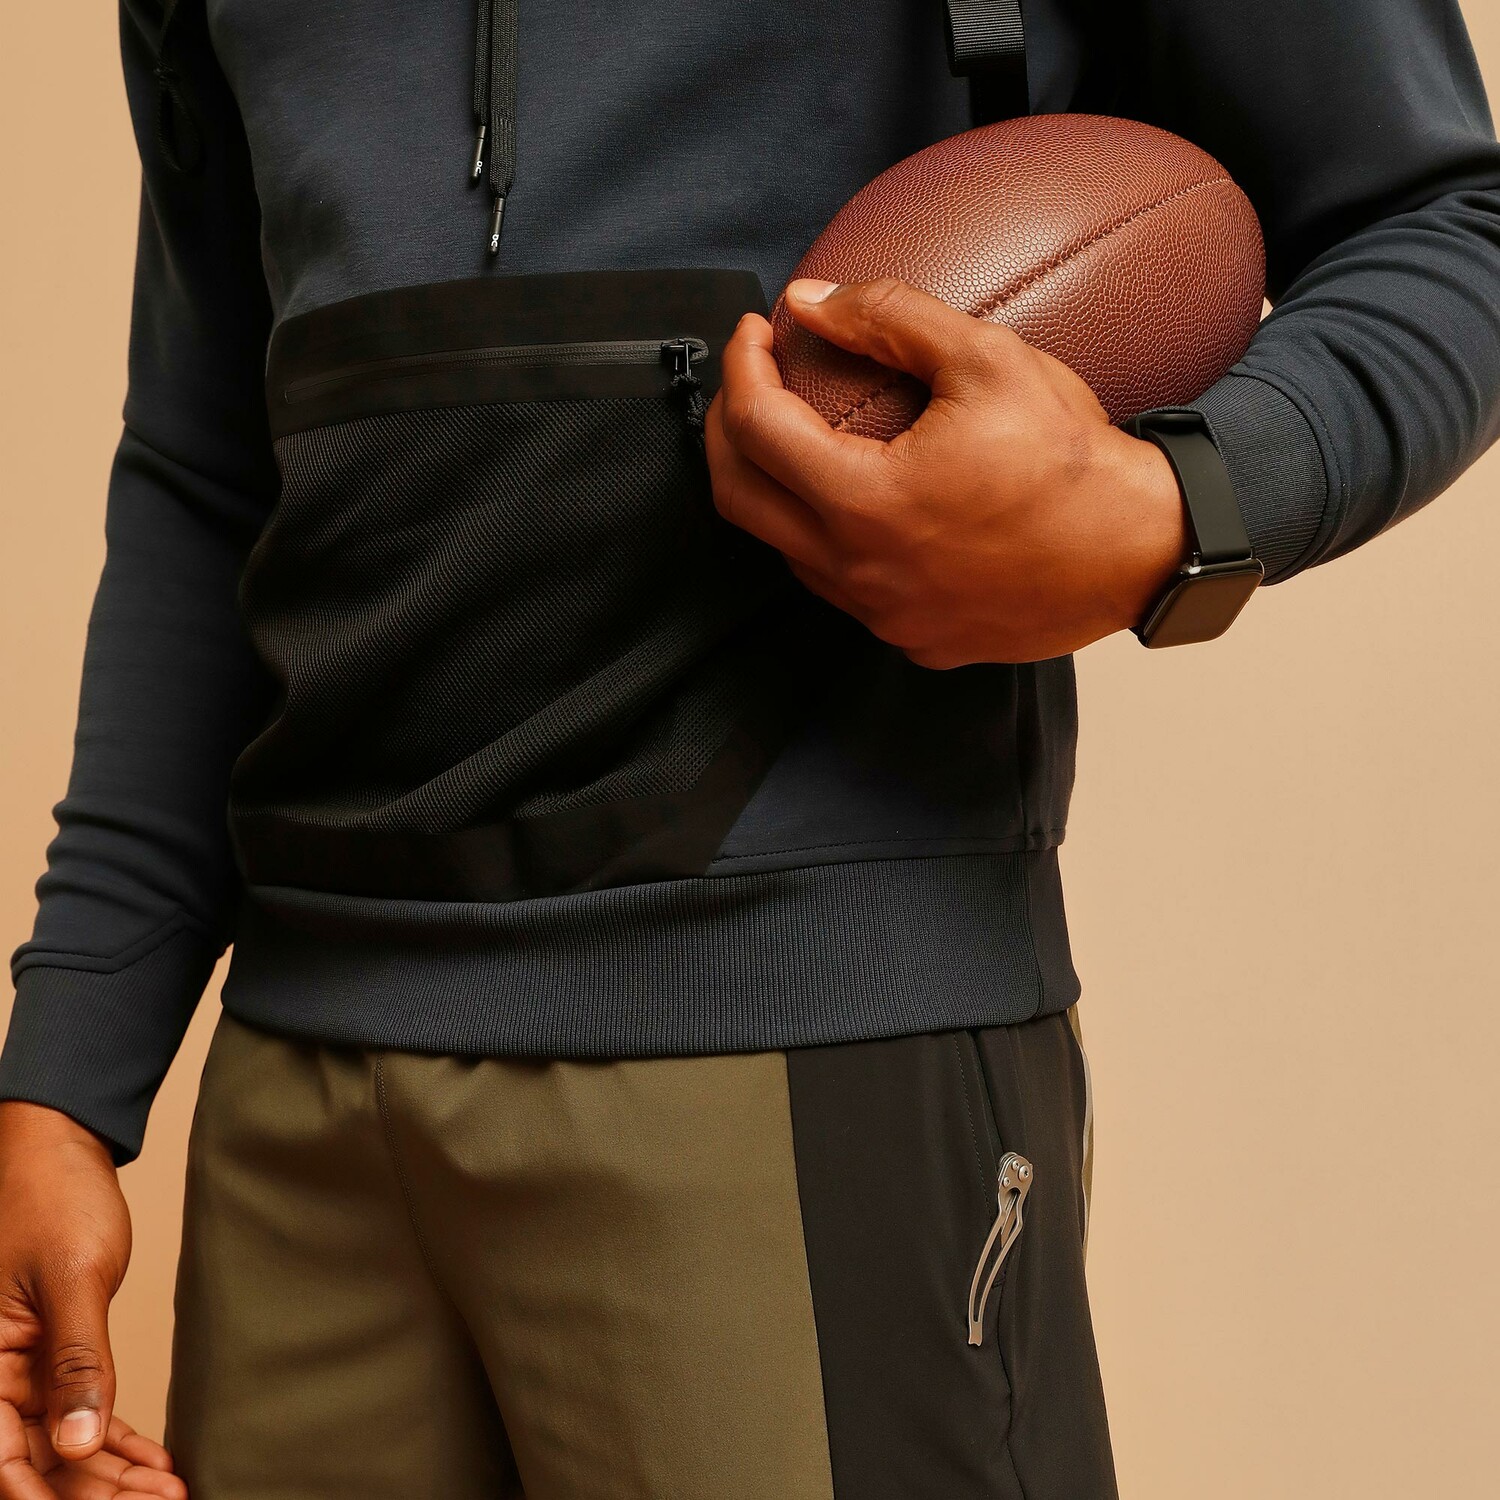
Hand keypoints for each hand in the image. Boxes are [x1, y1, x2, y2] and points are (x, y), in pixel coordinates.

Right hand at [0, 1102, 184, 1498]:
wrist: (58, 1149)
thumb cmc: (51, 1197)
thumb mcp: (71, 1277)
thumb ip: (76, 1361)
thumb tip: (80, 1442)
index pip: (4, 1462)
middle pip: (39, 1461)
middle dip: (95, 1496)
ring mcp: (20, 1371)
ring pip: (64, 1445)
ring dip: (113, 1476)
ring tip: (167, 1494)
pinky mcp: (53, 1355)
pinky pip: (81, 1411)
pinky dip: (118, 1440)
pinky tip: (155, 1465)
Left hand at [704, 277, 1189, 665]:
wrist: (1144, 550)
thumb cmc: (1074, 460)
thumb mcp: (986, 358)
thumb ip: (887, 317)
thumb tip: (809, 300)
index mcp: (865, 503)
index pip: (755, 428)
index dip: (741, 367)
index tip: (757, 334)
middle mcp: (859, 572)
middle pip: (738, 499)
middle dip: (729, 430)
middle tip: (754, 382)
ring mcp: (883, 616)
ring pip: (786, 550)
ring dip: (777, 488)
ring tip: (804, 436)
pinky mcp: (913, 639)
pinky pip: (842, 587)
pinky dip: (828, 536)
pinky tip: (863, 500)